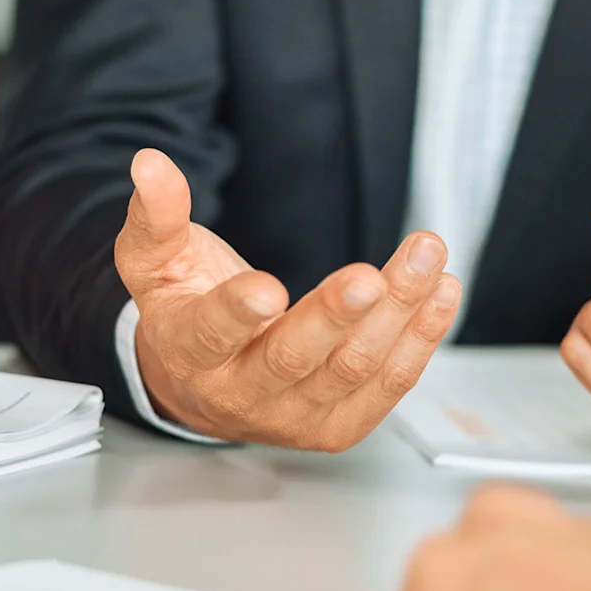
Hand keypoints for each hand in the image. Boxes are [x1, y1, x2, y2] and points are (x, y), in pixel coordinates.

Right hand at [117, 150, 460, 449]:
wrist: (206, 388)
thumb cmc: (186, 313)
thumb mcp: (156, 263)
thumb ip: (156, 216)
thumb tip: (150, 164)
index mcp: (190, 353)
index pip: (210, 336)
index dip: (237, 314)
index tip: (266, 288)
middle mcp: (240, 395)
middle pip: (292, 360)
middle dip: (335, 316)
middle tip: (369, 278)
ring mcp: (293, 417)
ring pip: (352, 369)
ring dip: (397, 313)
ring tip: (424, 257)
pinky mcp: (337, 426)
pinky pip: (388, 385)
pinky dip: (420, 337)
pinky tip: (441, 291)